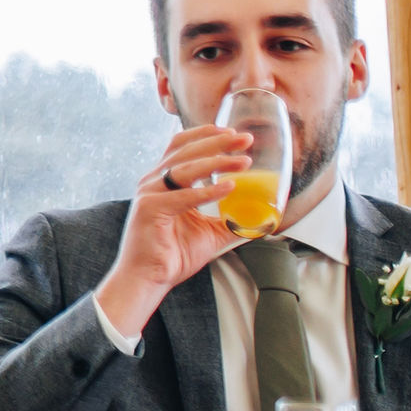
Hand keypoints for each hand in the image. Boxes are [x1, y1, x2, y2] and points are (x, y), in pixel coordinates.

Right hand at [93, 127, 250, 338]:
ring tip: (242, 161)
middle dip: (217, 142)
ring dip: (217, 161)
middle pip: (186, 150)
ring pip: (185, 167)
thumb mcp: (209, 233)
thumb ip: (230, 222)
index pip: (181, 146)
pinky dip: (208, 190)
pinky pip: (184, 196)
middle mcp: (153, 182)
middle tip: (245, 139)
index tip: (231, 131)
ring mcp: (149, 193)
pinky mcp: (150, 209)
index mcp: (162, 182)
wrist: (148, 278)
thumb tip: (262, 221)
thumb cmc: (172, 255)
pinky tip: (229, 187)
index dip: (205, 134)